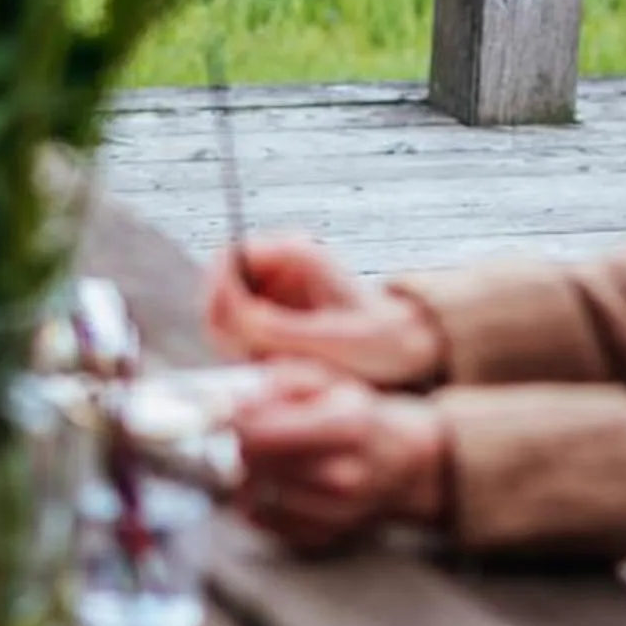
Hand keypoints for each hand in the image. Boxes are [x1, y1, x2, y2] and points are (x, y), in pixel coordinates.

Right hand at [207, 233, 446, 389]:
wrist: (407, 355)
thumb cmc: (385, 342)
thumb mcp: (337, 339)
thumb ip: (279, 328)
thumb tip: (233, 318)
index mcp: (293, 253)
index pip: (227, 258)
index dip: (218, 295)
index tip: (231, 332)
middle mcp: (275, 268)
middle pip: (218, 291)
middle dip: (227, 328)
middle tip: (253, 359)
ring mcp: (268, 294)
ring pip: (223, 319)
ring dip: (235, 347)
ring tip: (273, 367)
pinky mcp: (267, 320)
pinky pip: (236, 338)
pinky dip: (246, 359)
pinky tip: (276, 372)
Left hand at [232, 362, 451, 551]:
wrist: (402, 462)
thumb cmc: (354, 412)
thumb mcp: (323, 378)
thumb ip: (277, 382)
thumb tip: (231, 399)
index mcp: (345, 425)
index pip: (260, 431)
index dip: (229, 420)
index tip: (218, 410)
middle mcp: (341, 475)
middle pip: (252, 464)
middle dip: (238, 444)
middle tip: (243, 431)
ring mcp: (333, 512)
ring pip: (253, 494)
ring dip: (246, 474)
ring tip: (263, 456)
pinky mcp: (321, 535)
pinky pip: (263, 521)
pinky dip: (257, 501)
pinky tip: (273, 481)